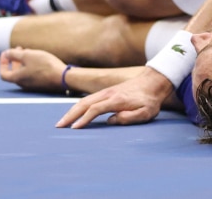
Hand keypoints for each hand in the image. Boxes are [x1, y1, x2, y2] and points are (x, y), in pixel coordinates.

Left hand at [0, 47, 65, 91]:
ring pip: (24, 73)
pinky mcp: (42, 84)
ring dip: (23, 62)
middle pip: (14, 73)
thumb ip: (14, 54)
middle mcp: (24, 84)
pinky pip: (32, 75)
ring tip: (30, 51)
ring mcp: (33, 85)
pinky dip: (31, 66)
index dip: (2, 63)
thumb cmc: (44, 66)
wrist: (63, 77)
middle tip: (19, 49)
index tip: (6, 53)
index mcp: (17, 78)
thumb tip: (6, 54)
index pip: (3, 73)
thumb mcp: (27, 55)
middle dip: (14, 60)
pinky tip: (39, 59)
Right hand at [55, 66, 172, 128]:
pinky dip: (78, 107)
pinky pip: (88, 99)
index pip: (95, 109)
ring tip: (62, 122)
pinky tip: (74, 114)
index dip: (84, 119)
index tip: (74, 128)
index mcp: (116, 100)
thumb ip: (129, 118)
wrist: (153, 82)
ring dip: (71, 111)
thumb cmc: (150, 100)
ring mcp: (106, 92)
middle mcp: (108, 94)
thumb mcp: (146, 112)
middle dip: (70, 115)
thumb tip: (111, 121)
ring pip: (84, 100)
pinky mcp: (106, 92)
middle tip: (59, 126)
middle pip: (84, 104)